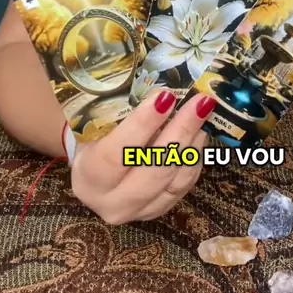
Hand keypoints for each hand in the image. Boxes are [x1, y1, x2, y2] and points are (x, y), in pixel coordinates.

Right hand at [71, 90, 213, 224]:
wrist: (95, 169)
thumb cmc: (94, 136)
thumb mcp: (95, 121)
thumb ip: (118, 106)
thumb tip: (157, 81)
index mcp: (87, 177)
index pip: (116, 154)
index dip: (142, 125)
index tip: (165, 97)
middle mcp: (110, 202)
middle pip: (153, 170)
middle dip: (180, 132)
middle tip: (199, 101)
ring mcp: (138, 212)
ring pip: (174, 179)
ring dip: (193, 143)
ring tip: (205, 111)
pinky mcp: (159, 210)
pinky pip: (184, 185)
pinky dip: (195, 157)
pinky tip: (201, 132)